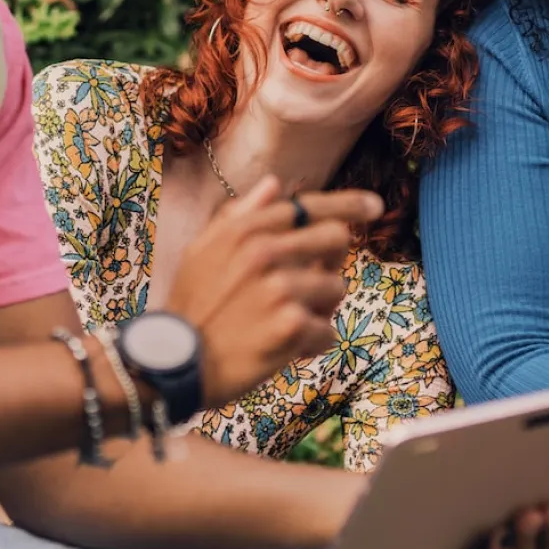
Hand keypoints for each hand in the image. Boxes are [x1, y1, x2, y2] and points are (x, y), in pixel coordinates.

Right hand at [167, 175, 381, 407]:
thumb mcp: (202, 249)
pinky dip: (311, 344)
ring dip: (319, 310)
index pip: (308, 206)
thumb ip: (240, 214)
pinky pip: (328, 330)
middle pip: (336, 238)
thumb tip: (274, 184)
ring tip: (289, 323)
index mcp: (245, 230)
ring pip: (335, 288)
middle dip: (331, 262)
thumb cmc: (190, 306)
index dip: (348, 203)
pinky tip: (286, 350)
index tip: (374, 206)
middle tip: (312, 287)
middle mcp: (265, 251)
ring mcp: (280, 287)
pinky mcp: (291, 325)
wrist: (173, 363)